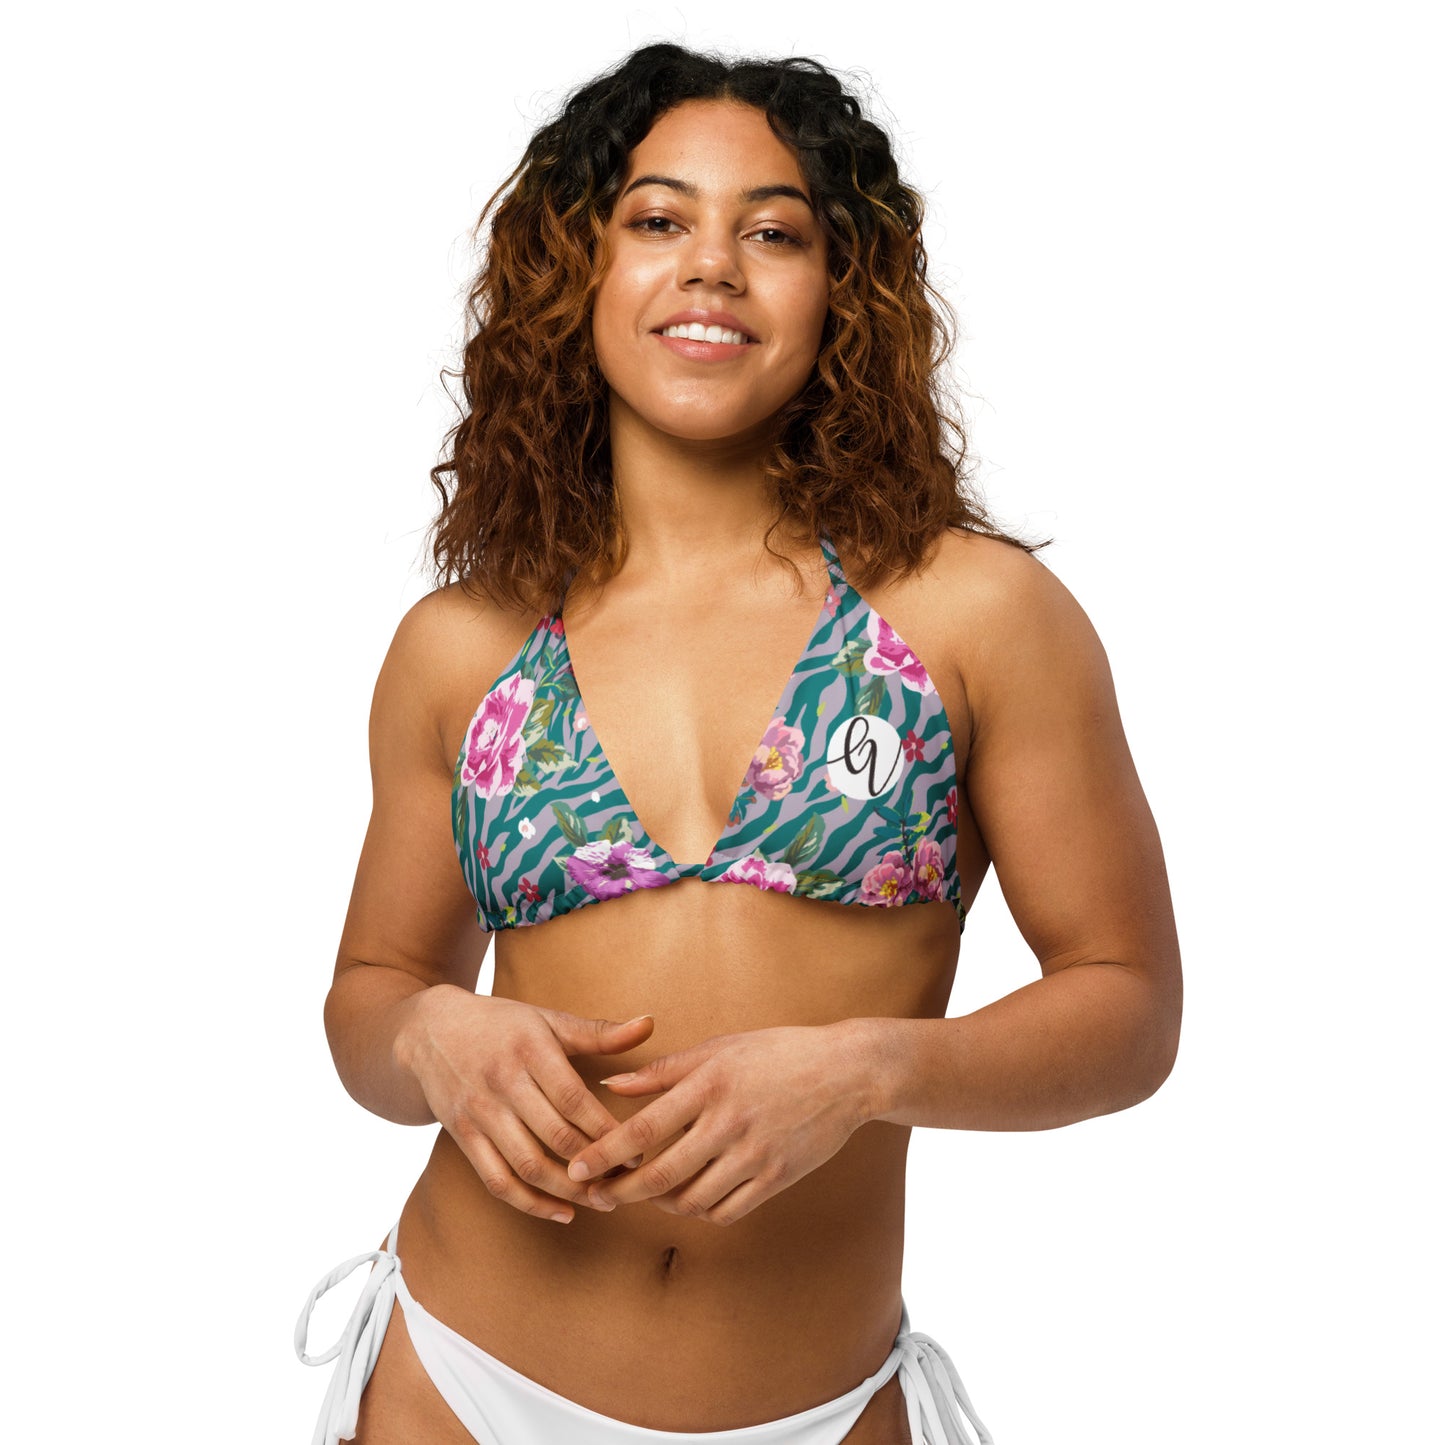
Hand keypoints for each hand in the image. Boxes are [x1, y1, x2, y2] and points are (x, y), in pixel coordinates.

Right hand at [399, 988, 654, 1222]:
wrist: (429, 1032)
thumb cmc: (502, 1025)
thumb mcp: (547, 1020)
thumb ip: (599, 1031)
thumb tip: (650, 1024)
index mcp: (530, 1049)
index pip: (574, 1100)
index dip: (607, 1131)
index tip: (638, 1153)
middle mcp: (503, 1082)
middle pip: (555, 1137)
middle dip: (594, 1168)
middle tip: (626, 1184)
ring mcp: (480, 1112)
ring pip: (528, 1165)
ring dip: (568, 1191)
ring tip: (601, 1202)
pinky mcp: (463, 1136)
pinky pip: (496, 1180)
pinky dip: (529, 1203)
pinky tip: (562, 1213)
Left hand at [565, 1024, 872, 1225]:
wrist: (847, 1073)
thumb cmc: (778, 1053)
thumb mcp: (720, 1049)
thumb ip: (664, 1071)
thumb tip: (613, 1087)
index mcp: (710, 1083)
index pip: (645, 1127)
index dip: (606, 1153)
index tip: (578, 1168)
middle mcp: (730, 1122)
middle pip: (662, 1174)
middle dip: (623, 1191)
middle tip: (600, 1197)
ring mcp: (755, 1154)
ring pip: (692, 1200)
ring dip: (662, 1203)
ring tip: (648, 1192)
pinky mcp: (778, 1178)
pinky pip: (726, 1211)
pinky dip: (700, 1211)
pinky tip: (690, 1198)